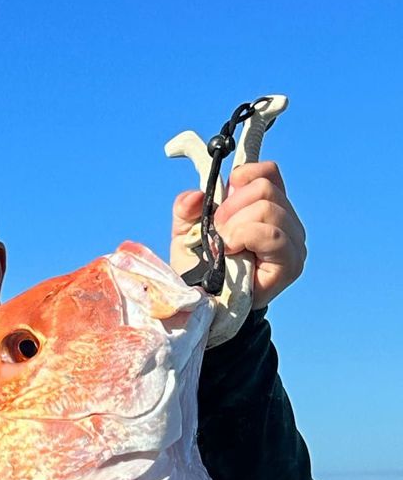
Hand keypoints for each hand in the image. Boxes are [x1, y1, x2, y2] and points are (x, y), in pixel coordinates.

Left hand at [171, 161, 306, 308]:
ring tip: (224, 247)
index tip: (221, 205)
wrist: (206, 306)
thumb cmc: (201, 269)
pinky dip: (245, 237)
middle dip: (231, 208)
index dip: (241, 179)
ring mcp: (293, 242)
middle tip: (218, 233)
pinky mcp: (292, 263)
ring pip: (268, 208)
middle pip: (265, 188)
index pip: (268, 172)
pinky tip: (232, 253)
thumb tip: (195, 195)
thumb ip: (186, 208)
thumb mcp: (186, 233)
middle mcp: (287, 221)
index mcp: (269, 206)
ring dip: (235, 226)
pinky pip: (272, 235)